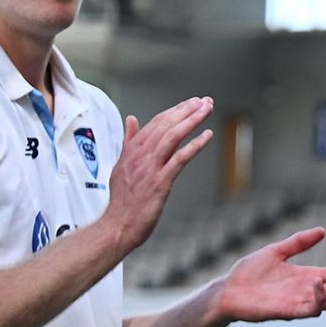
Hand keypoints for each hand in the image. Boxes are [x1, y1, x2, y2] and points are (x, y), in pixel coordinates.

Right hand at [104, 97, 213, 252]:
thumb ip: (129, 142)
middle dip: (186, 110)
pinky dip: (194, 145)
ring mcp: (150, 168)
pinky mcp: (160, 182)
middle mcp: (140, 155)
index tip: (191, 102)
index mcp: (132, 150)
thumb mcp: (121, 165)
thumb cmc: (123, 200)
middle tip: (204, 101)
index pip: (156, 123)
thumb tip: (131, 120)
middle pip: (165, 125)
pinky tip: (207, 136)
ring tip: (207, 110)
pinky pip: (179, 159)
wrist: (118, 225)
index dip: (175, 110)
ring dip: (191, 120)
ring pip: (172, 136)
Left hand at [216, 227, 325, 321]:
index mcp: (309, 277)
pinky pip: (312, 310)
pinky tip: (316, 281)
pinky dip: (319, 297)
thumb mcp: (276, 251)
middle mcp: (309, 291)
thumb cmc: (249, 273)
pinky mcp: (289, 311)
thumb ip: (299, 242)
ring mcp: (301, 302)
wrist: (227, 290)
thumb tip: (323, 231)